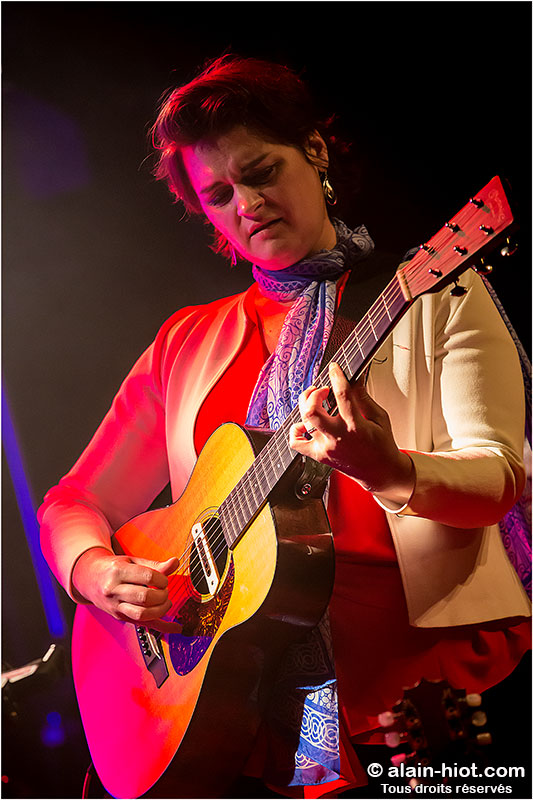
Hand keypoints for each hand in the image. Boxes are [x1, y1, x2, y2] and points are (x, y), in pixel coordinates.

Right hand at [72, 547, 181, 631]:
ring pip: (142, 614)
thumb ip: (154, 564)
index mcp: (118, 572)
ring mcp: (116, 606)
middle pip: (144, 597)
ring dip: (160, 610)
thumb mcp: (132, 561)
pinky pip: (143, 625)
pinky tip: (175, 628)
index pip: (147, 576)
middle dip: (162, 595)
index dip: (162, 579)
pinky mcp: (120, 617)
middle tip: (165, 591)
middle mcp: (114, 590)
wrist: (90, 579)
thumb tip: (175, 562)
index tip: (164, 579)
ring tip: (165, 603)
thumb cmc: (113, 568)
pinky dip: (162, 628)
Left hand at [289, 362, 414, 502]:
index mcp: (356, 426)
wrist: (380, 472)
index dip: (336, 377)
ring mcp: (326, 448)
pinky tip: (303, 424)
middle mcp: (337, 438)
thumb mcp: (379, 417)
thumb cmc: (381, 446)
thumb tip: (354, 379)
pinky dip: (295, 430)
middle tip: (322, 390)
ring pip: (303, 422)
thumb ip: (363, 398)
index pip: (342, 395)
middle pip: (312, 411)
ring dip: (306, 406)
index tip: (334, 368)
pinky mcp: (319, 456)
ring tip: (315, 402)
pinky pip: (296, 443)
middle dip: (314, 393)